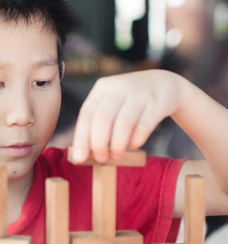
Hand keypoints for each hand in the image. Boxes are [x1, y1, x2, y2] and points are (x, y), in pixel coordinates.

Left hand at [71, 70, 185, 162]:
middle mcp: (118, 87)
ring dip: (117, 145)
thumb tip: (85, 153)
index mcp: (102, 88)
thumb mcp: (111, 102)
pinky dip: (136, 140)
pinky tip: (133, 145)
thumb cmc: (130, 101)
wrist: (165, 84)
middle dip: (99, 143)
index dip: (82, 138)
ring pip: (123, 124)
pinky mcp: (157, 103)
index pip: (87, 114)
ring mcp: (139, 94)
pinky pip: (143, 127)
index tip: (79, 158)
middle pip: (103, 118)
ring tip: (116, 156)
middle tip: (101, 159)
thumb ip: (98, 122)